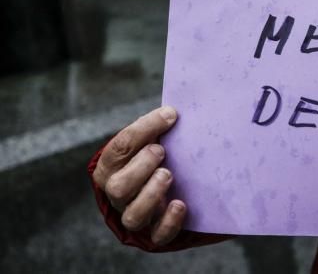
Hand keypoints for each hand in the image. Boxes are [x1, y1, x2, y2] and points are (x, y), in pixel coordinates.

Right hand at [92, 106, 185, 245]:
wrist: (162, 190)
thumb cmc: (155, 156)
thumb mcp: (149, 140)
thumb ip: (155, 127)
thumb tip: (174, 110)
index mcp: (111, 167)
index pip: (119, 148)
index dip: (144, 128)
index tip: (170, 115)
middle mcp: (117, 194)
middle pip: (118, 187)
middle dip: (141, 166)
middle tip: (161, 151)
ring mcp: (134, 215)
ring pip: (133, 215)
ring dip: (152, 193)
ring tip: (168, 174)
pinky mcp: (154, 233)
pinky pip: (157, 235)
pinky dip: (169, 221)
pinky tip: (180, 204)